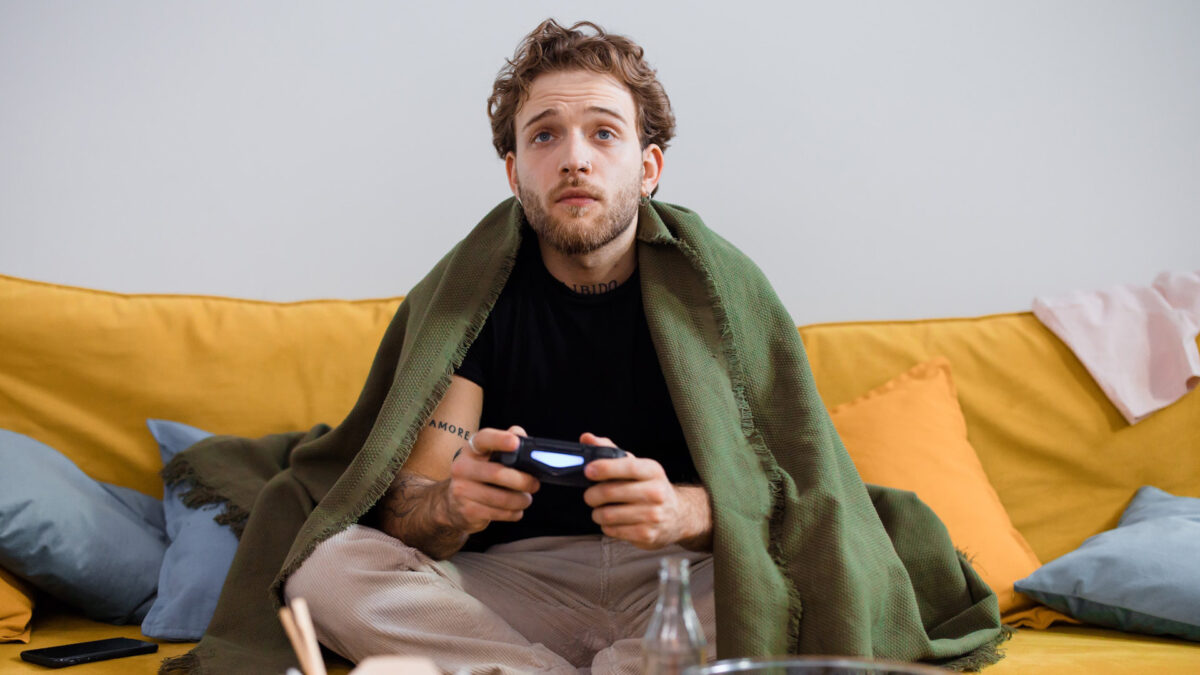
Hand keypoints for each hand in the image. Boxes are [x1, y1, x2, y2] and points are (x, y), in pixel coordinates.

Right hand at [442, 426, 539, 533]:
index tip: (515, 443)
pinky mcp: (468, 511)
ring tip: (526, 499)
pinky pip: (499, 513)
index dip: (500, 440)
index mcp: (471, 449)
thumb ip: (507, 442)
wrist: (453, 504)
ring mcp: (462, 490)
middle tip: (535, 484)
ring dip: (521, 500)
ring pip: (501, 498)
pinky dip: (513, 513)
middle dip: (523, 481)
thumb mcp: (488, 456)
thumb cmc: (480, 475)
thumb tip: (521, 436)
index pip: (484, 439)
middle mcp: (462, 467)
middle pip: (498, 473)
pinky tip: (516, 510)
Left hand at [581, 432, 711, 550]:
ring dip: (597, 513)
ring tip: (600, 510)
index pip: (628, 467)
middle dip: (592, 495)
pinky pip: (613, 530)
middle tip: (590, 496)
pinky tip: (613, 521)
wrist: (677, 516)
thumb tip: (587, 438)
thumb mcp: (636, 466)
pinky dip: (606, 526)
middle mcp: (656, 492)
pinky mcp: (647, 534)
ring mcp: (653, 515)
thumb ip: (610, 451)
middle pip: (611, 492)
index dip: (605, 468)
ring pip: (608, 514)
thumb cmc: (650, 487)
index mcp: (653, 471)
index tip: (588, 470)